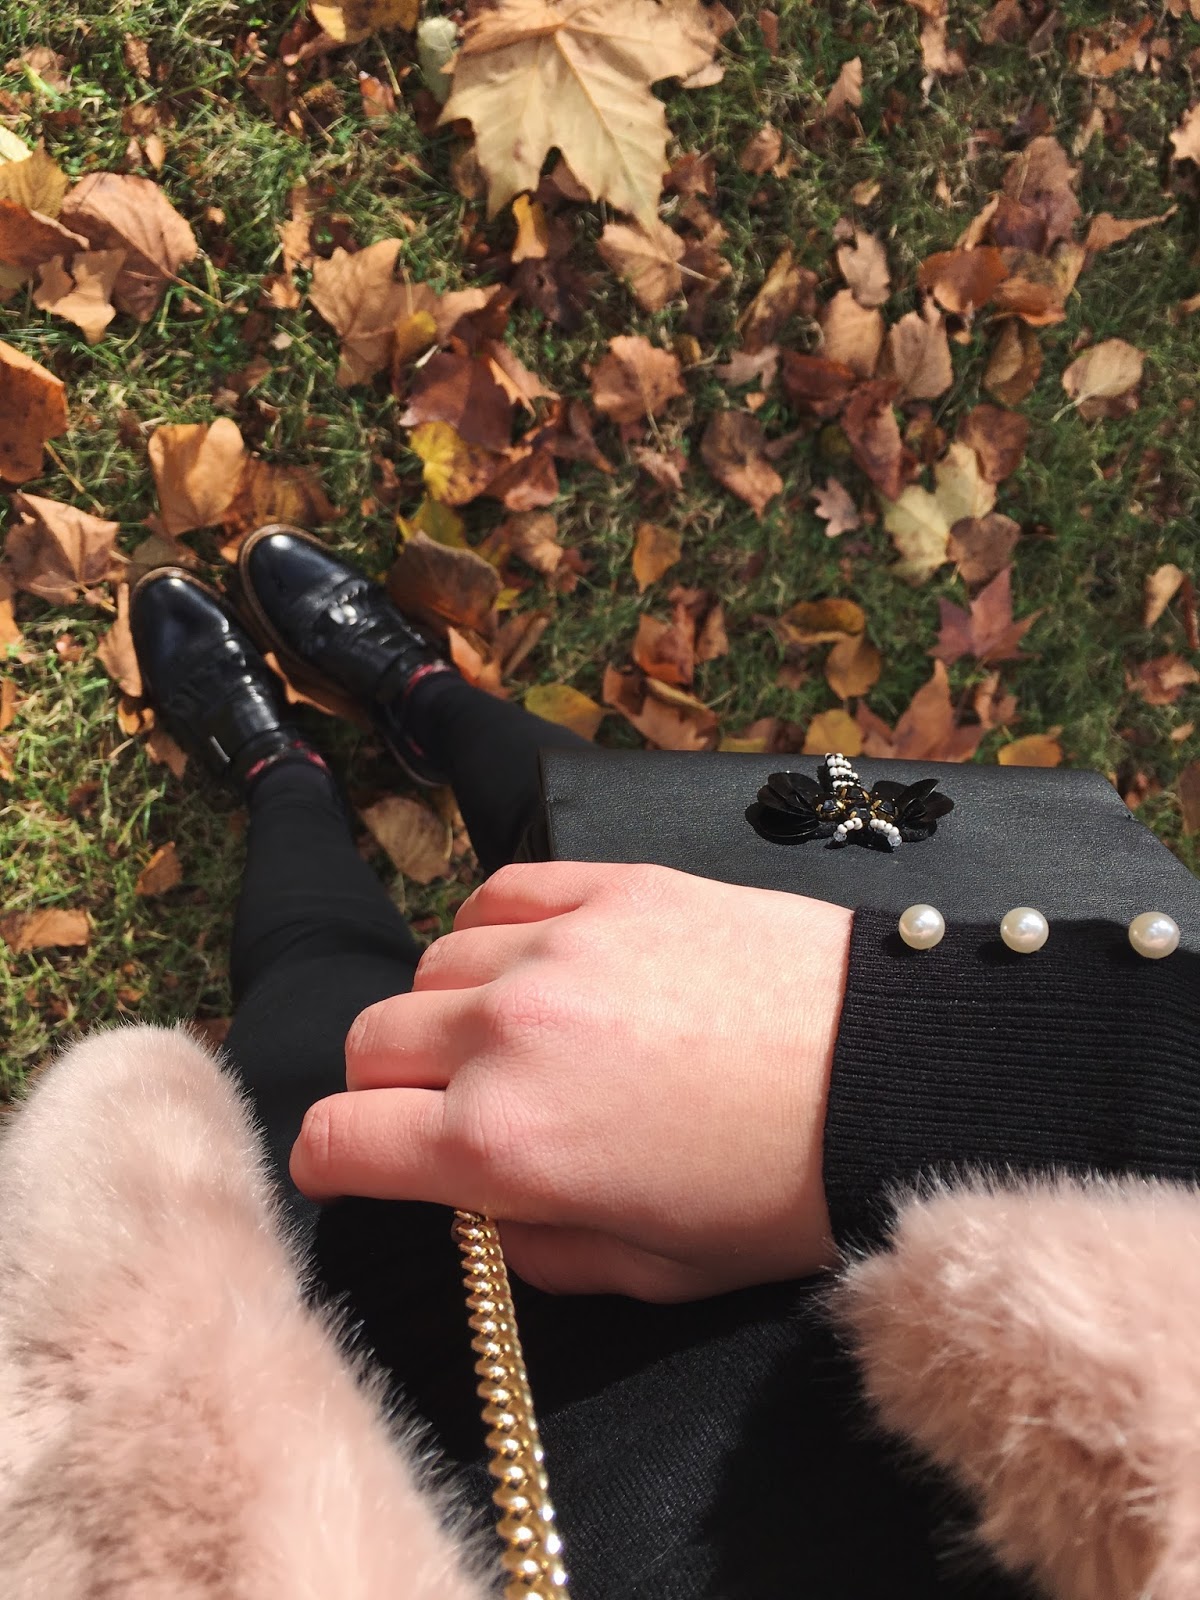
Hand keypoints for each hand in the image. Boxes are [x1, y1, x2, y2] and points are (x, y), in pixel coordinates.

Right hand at [290, 862, 850, 1301]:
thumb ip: (536, 1252)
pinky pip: (499, 892)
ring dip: (448, 1012)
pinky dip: (495, 932)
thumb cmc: (786, 1188)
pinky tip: (539, 963)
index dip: (331, 1164)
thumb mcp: (654, 1273)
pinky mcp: (611, 886)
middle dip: (389, 1091)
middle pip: (370, 1042)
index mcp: (505, 1145)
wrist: (896, 1073)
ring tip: (515, 1039)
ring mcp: (556, 943)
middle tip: (449, 1113)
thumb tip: (485, 1213)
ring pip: (429, 966)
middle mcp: (507, 1033)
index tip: (353, 1167)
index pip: (339, 1140)